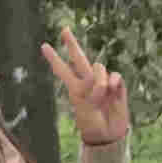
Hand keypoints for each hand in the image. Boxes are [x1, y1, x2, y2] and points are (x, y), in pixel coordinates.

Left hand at [43, 28, 129, 146]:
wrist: (107, 133)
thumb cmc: (92, 123)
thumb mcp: (85, 109)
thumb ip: (92, 93)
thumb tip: (104, 81)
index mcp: (74, 87)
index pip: (62, 69)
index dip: (54, 58)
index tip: (44, 45)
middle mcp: (87, 80)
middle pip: (79, 57)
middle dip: (71, 43)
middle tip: (64, 29)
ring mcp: (103, 81)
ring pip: (99, 67)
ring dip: (99, 81)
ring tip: (100, 96)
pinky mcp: (117, 85)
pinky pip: (115, 75)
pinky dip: (113, 82)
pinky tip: (113, 91)